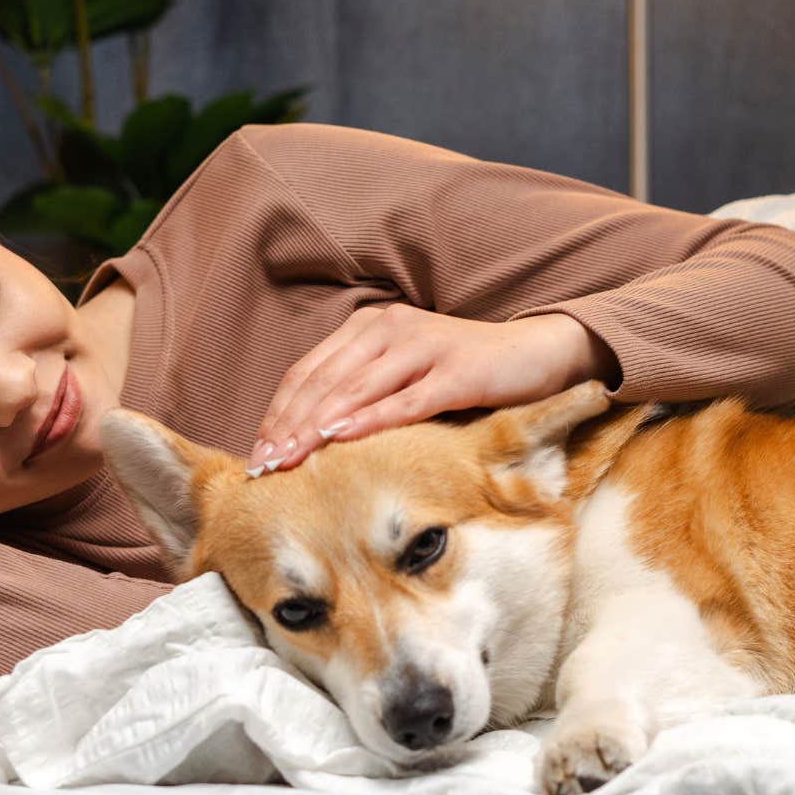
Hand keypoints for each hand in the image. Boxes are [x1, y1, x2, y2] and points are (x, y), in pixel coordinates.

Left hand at [248, 304, 617, 474]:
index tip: (257, 454)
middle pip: (323, 382)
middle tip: (264, 467)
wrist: (538, 354)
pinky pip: (404, 400)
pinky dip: (369, 420)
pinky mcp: (457, 371)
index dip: (278, 413)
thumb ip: (362, 393)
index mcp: (370, 328)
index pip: (308, 372)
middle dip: (288, 426)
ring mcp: (424, 347)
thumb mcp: (404, 376)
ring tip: (290, 460)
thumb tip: (309, 441)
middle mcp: (390, 329)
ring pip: (355, 390)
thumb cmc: (465, 374)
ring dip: (317, 428)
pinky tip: (342, 440)